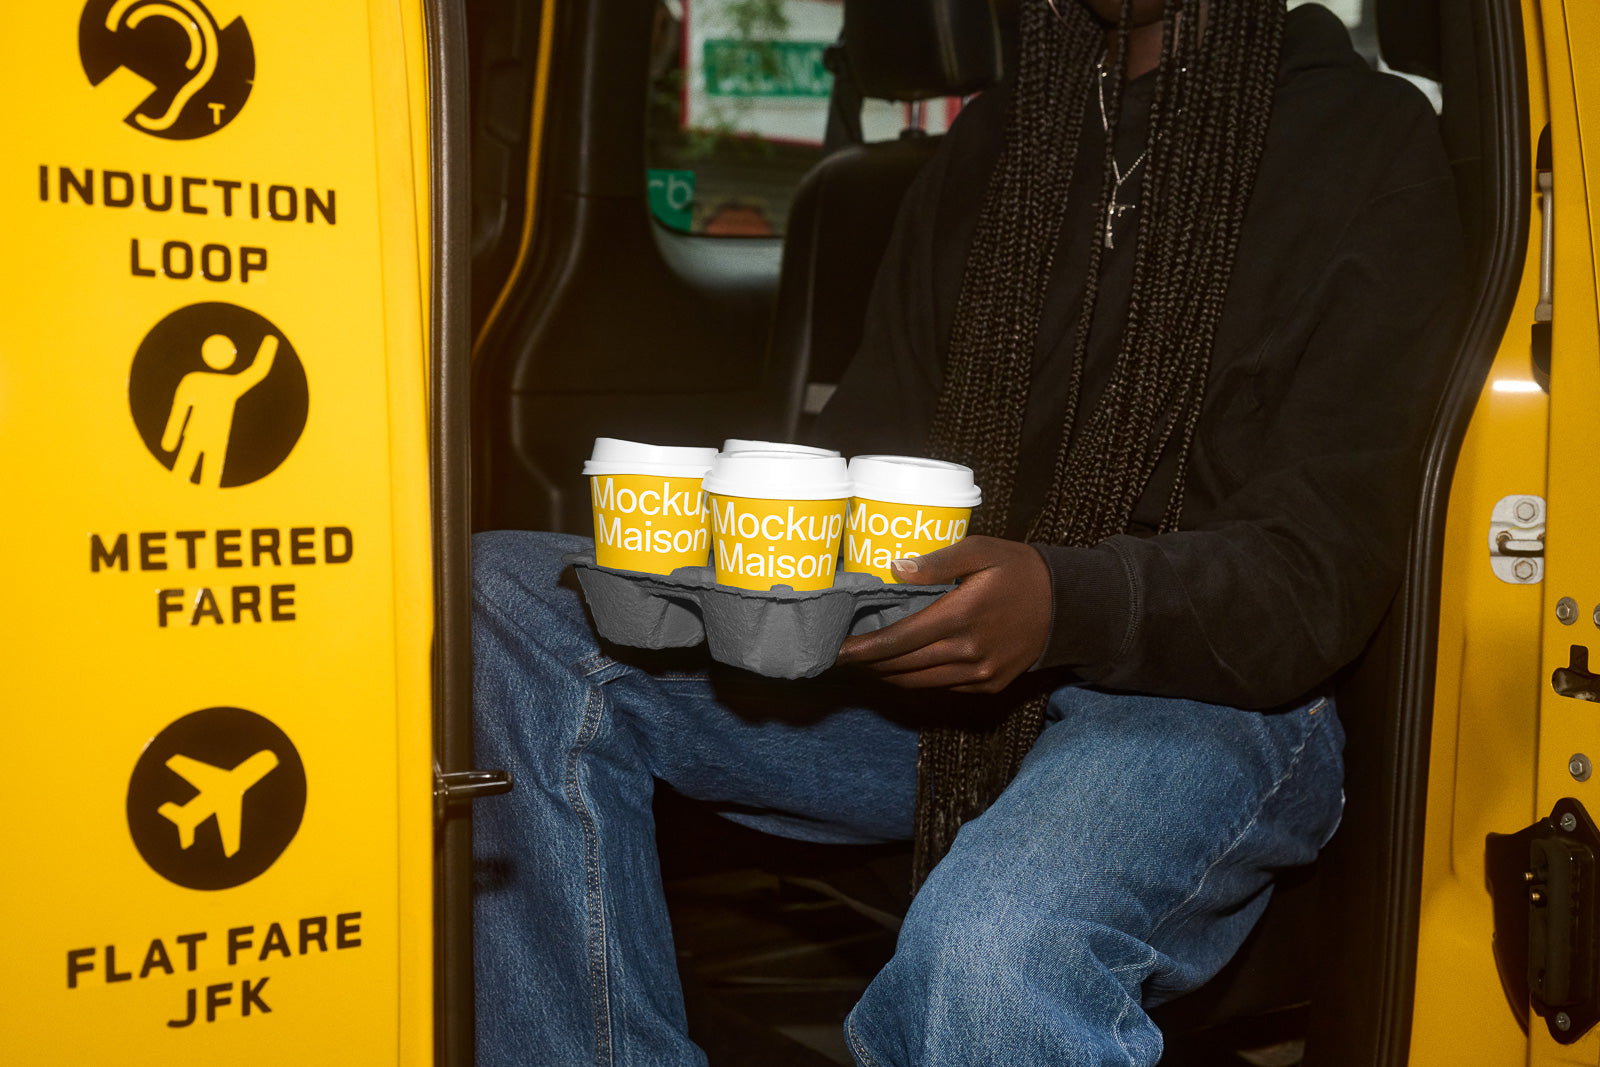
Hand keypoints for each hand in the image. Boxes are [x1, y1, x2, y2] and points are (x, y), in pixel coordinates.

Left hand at [835, 536, 1052, 693]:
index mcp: (961, 616)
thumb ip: (938, 561)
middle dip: (870, 663)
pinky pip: (943, 687)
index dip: (865, 648)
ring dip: (890, 674)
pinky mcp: (989, 685)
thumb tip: (895, 569)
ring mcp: (980, 674)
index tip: (838, 650)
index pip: (899, 640)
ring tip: (869, 661)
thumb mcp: (982, 550)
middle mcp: (968, 652)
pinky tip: (905, 665)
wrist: (1068, 605)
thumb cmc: (1020, 570)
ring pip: (919, 682)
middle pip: (903, 666)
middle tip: (846, 654)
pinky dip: (919, 678)